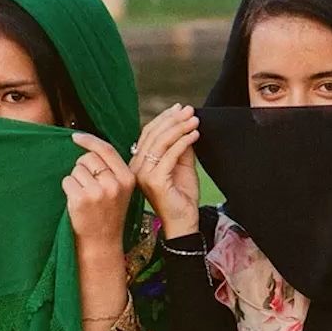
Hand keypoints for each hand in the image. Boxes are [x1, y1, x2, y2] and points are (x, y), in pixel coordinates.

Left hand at [65, 133, 135, 244]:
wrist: (102, 241)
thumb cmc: (109, 213)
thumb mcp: (121, 189)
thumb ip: (112, 169)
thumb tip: (89, 146)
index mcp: (127, 178)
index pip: (106, 149)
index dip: (89, 140)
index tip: (75, 137)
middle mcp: (115, 183)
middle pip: (88, 158)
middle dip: (83, 167)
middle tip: (89, 186)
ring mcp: (98, 192)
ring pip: (76, 170)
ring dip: (75, 180)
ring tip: (85, 196)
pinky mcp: (82, 199)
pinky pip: (67, 181)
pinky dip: (68, 189)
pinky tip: (77, 202)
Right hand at [129, 104, 200, 238]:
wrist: (183, 222)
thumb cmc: (182, 196)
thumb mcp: (182, 166)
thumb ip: (180, 147)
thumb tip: (185, 124)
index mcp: (139, 163)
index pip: (148, 134)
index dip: (164, 119)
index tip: (179, 108)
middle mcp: (136, 167)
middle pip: (152, 135)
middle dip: (173, 120)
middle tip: (189, 110)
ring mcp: (144, 174)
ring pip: (160, 143)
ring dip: (179, 128)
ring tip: (194, 120)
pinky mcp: (155, 181)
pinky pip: (170, 155)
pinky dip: (183, 142)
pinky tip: (195, 135)